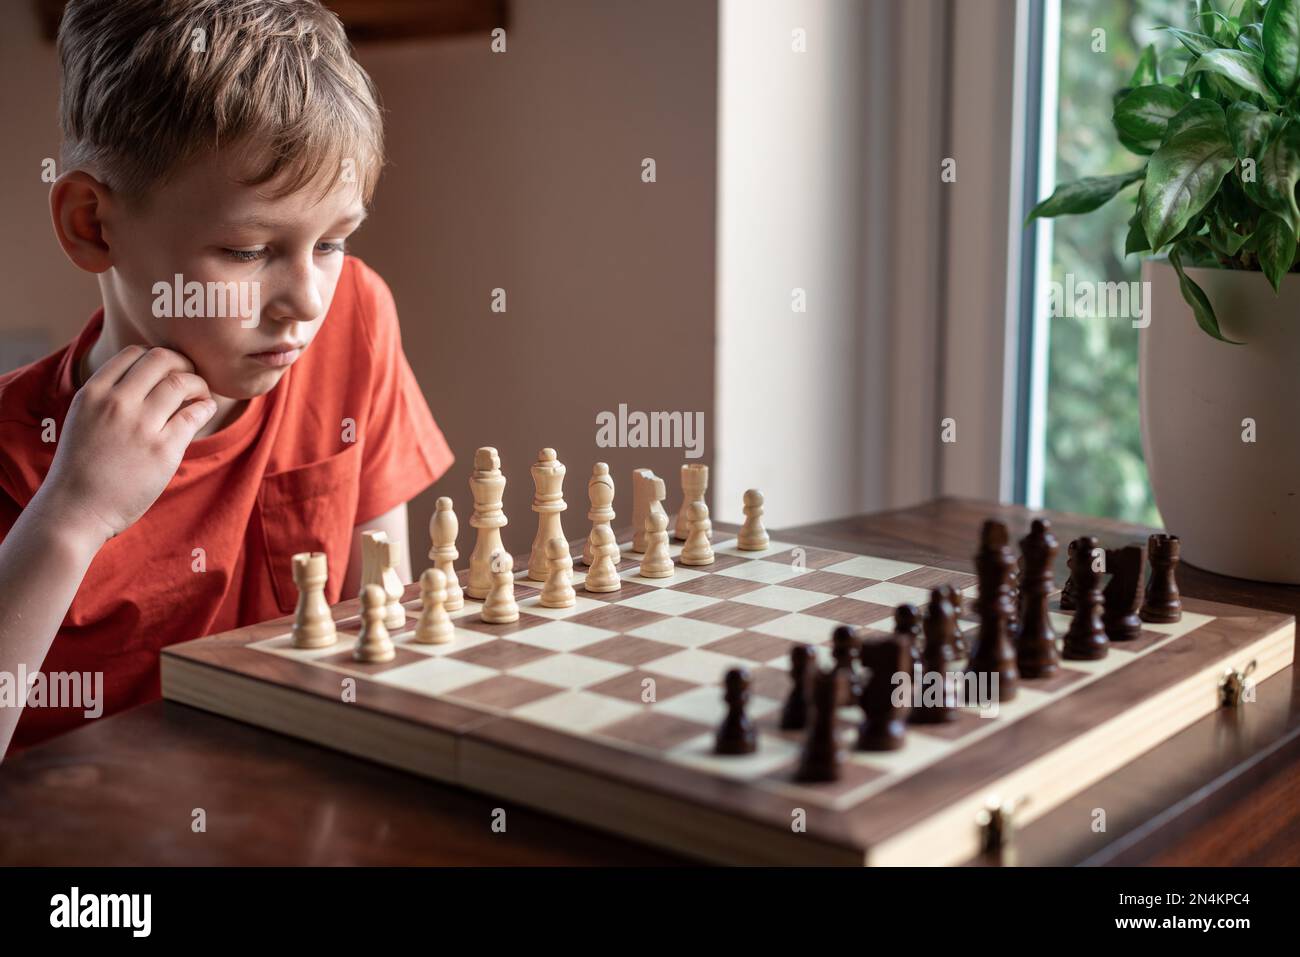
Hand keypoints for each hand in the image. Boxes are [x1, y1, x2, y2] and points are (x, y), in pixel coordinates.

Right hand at [33, 345, 216, 546]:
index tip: (168, 370)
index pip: (133, 354)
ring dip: (198, 384)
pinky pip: (194, 413)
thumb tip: (142, 381)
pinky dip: (205, 407)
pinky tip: (204, 410)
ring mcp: (141, 425)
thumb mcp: (82, 420)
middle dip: (183, 363)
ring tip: (200, 395)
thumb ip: (107, 399)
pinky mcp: (163, 449)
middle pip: (162, 359)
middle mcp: (116, 403)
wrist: (75, 510)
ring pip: (181, 382)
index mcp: (93, 393)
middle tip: (191, 377)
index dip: (157, 359)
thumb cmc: (81, 469)